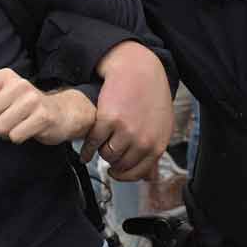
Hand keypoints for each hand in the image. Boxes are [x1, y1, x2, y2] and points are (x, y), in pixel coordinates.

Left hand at [0, 69, 94, 144]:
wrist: (61, 112)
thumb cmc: (24, 105)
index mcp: (5, 76)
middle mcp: (19, 84)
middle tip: (5, 119)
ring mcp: (32, 100)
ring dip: (5, 132)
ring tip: (16, 125)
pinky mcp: (43, 117)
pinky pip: (14, 136)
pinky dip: (17, 138)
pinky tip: (26, 130)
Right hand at [83, 41, 172, 181]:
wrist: (137, 69)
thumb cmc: (150, 95)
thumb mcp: (160, 126)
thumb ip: (154, 151)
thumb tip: (149, 178)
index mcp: (157, 144)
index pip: (137, 173)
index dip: (123, 174)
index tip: (115, 172)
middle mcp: (143, 140)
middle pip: (120, 164)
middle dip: (111, 160)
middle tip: (107, 152)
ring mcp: (125, 131)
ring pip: (106, 155)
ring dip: (100, 152)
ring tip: (99, 145)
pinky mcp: (108, 120)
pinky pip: (93, 143)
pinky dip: (87, 147)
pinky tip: (86, 147)